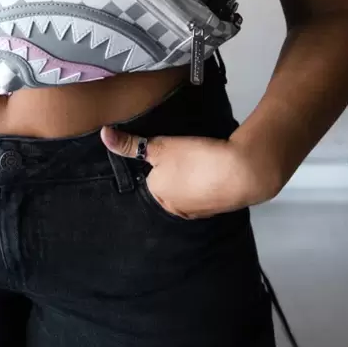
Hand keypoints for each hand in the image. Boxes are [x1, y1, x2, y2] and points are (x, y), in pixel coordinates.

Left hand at [99, 125, 280, 216]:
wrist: (244, 171)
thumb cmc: (198, 159)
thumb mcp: (160, 146)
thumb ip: (131, 144)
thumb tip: (103, 135)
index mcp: (158, 196)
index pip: (151, 176)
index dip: (161, 159)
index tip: (174, 149)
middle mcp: (176, 210)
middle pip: (170, 185)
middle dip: (178, 170)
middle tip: (190, 151)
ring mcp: (200, 212)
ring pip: (191, 190)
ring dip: (196, 177)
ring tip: (204, 159)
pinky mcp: (220, 208)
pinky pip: (209, 193)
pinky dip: (211, 182)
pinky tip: (218, 169)